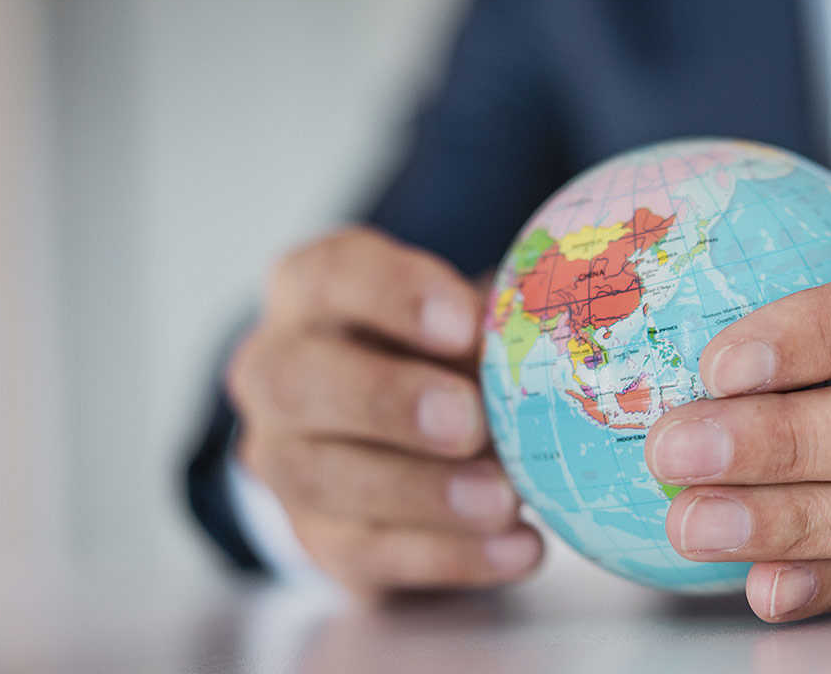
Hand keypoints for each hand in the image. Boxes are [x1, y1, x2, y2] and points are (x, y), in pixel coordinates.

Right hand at [226, 227, 542, 595]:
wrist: (390, 440)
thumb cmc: (437, 354)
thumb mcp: (461, 322)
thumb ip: (490, 328)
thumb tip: (556, 345)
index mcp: (308, 292)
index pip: (330, 275)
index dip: (393, 295)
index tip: (465, 324)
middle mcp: (274, 371)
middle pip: (298, 381)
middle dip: (388, 402)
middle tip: (468, 423)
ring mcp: (283, 459)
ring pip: (326, 478)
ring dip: (422, 492)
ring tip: (504, 500)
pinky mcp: (317, 536)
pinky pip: (368, 552)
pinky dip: (449, 555)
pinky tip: (518, 549)